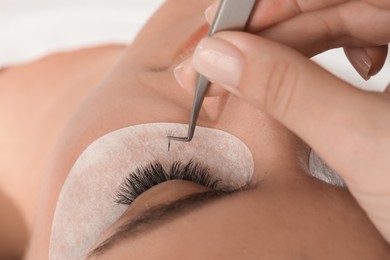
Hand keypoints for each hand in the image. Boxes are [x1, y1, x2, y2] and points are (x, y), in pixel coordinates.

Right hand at [174, 1, 389, 242]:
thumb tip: (220, 58)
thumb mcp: (364, 142)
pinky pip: (358, 48)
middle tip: (225, 60)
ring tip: (256, 78)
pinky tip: (313, 83)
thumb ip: (289, 93)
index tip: (228, 30)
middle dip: (273, 35)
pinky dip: (321, 65)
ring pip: (343, 26)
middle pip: (337, 6)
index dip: (275, 4)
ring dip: (290, 53)